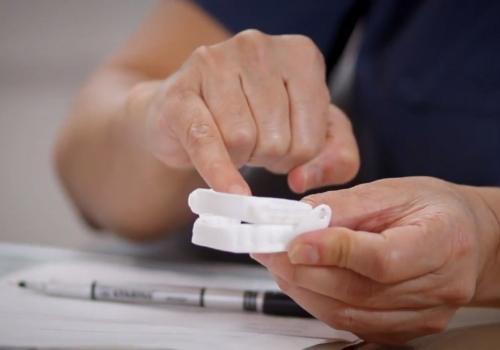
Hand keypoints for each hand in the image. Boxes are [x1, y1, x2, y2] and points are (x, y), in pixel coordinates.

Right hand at [137, 29, 358, 193]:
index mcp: (300, 56)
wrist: (187, 111)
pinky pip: (206, 141)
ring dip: (238, 158)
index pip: (313, 137)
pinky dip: (219, 172)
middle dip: (266, 156)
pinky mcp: (180, 92)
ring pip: (243, 140)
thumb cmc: (253, 119)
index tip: (280, 144)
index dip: (296, 157)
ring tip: (230, 141)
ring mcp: (215, 63)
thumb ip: (336, 157)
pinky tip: (230, 191)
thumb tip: (303, 179)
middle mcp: (258, 47)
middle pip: (278, 139)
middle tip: (252, 144)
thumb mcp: (311, 134)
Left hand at [252, 177, 499, 343]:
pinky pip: (352, 324)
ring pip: (348, 313)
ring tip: (278, 262)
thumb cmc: (433, 209)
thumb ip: (345, 205)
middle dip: (301, 270)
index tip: (294, 241)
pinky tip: (302, 280)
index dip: (333, 252)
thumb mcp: (393, 190)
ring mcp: (423, 315)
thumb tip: (300, 219)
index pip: (381, 259)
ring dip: (302, 288)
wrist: (466, 238)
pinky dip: (318, 302)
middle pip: (357, 291)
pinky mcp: (406, 329)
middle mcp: (437, 287)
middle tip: (269, 249)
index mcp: (441, 242)